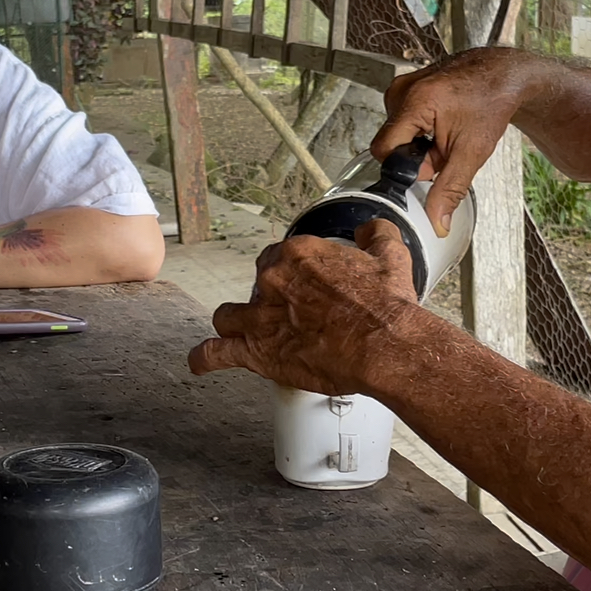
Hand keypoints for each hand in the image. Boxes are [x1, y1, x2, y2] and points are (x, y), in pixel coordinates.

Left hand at [188, 220, 423, 395]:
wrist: (384, 345)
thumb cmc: (386, 305)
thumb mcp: (390, 257)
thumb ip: (376, 235)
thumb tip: (369, 229)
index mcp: (298, 254)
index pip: (278, 258)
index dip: (287, 275)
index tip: (300, 288)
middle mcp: (273, 280)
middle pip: (256, 286)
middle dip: (267, 300)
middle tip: (290, 316)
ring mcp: (260, 317)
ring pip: (230, 316)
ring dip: (236, 324)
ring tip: (246, 333)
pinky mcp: (257, 351)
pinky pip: (217, 352)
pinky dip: (205, 357)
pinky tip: (200, 361)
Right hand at [372, 46, 546, 234]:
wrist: (503, 76)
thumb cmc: (491, 103)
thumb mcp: (472, 153)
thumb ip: (450, 190)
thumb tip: (437, 221)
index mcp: (414, 102)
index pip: (384, 150)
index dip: (407, 166)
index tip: (431, 163)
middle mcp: (402, 90)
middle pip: (391, 143)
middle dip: (416, 156)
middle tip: (445, 148)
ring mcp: (403, 85)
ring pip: (397, 133)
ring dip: (419, 143)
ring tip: (445, 134)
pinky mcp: (406, 85)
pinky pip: (402, 120)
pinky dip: (420, 129)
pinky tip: (441, 124)